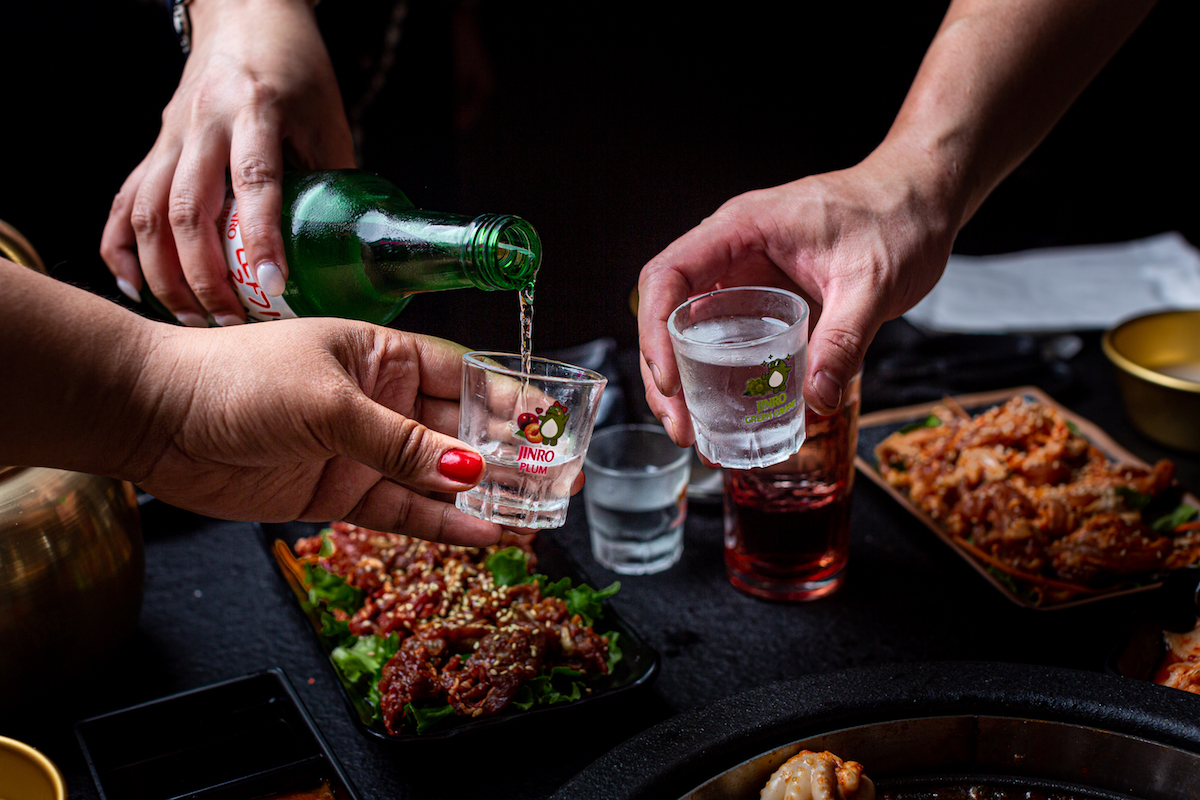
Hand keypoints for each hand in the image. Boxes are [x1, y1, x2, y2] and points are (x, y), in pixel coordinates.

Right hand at [100, 0, 353, 326]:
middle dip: (204, 277)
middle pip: (186, 210)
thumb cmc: (298, 69)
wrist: (246, 12)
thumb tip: (350, 254)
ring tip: (193, 317)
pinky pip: (123, 201)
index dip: (260, 240)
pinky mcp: (154, 145)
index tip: (273, 288)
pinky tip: (134, 285)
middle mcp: (204, 123)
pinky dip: (121, 248)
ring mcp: (171, 135)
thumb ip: (333, 181)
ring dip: (164, 274)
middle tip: (229, 323)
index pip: (255, 183)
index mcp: (256, 110)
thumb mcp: (328, 118)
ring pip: (146, 212)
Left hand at [126, 318, 542, 545]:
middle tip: (561, 480)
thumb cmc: (237, 379)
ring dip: (486, 497)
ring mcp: (364, 451)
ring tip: (538, 516)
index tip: (554, 423)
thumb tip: (469, 470)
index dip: (511, 400)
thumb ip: (400, 442)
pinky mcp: (342, 494)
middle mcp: (381, 402)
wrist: (158, 419)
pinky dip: (443, 525)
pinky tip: (485, 534)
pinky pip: (405, 511)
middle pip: (461, 431)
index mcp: (382, 356)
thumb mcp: (328, 402)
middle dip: (511, 456)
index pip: (464, 376)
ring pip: (440, 477)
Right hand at [637, 151, 955, 444]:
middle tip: (680, 426)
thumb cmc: (897, 217)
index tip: (668, 380)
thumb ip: (844, 340)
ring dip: (684, 382)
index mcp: (742, 229)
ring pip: (691, 330)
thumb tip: (816, 400)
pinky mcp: (767, 299)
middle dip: (663, 373)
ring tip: (693, 432)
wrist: (924, 200)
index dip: (654, 330)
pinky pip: (728, 339)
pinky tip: (728, 415)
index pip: (668, 275)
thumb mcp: (872, 282)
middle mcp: (732, 251)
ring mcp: (746, 276)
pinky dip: (719, 377)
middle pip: (669, 312)